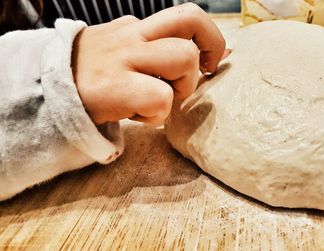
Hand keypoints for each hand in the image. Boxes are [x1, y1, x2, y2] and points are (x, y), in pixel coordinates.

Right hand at [72, 3, 227, 124]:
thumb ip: (162, 46)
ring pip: (183, 57)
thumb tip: (221, 52)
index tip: (210, 62)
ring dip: (181, 87)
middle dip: (204, 56)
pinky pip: (161, 98)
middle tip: (188, 80)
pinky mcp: (115, 88)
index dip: (210, 38)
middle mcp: (132, 36)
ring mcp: (123, 58)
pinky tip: (136, 115)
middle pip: (192, 21)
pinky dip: (156, 115)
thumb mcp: (124, 50)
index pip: (186, 16)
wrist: (45, 93)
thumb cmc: (93, 77)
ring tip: (157, 99)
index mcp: (135, 27)